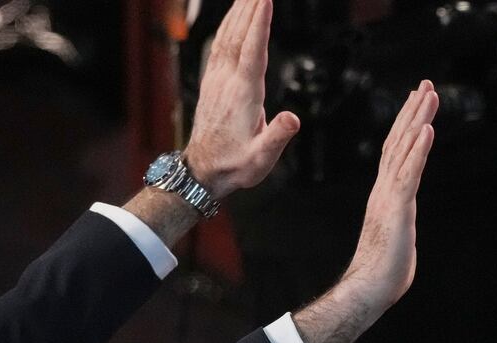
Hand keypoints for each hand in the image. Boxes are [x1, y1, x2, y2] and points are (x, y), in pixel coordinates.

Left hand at [184, 0, 300, 197]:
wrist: (203, 171)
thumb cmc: (235, 165)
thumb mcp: (261, 159)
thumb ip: (277, 137)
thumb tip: (293, 119)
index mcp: (243, 95)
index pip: (253, 51)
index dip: (260, 23)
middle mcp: (227, 81)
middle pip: (240, 35)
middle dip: (251, 7)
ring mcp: (217, 79)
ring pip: (228, 35)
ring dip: (239, 11)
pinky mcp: (212, 81)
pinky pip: (219, 45)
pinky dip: (228, 25)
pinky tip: (233, 16)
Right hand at [339, 80, 438, 314]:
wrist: (369, 289)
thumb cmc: (383, 272)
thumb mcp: (398, 238)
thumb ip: (400, 223)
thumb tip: (402, 226)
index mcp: (386, 195)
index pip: (396, 153)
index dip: (407, 126)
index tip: (417, 103)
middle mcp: (385, 189)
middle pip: (399, 142)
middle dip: (413, 111)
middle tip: (425, 85)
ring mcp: (390, 196)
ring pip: (404, 150)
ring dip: (418, 120)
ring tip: (429, 95)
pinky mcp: (397, 208)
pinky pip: (409, 173)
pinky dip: (419, 149)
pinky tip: (427, 129)